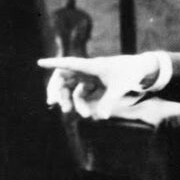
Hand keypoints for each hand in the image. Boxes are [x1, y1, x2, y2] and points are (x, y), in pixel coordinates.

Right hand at [38, 54, 159, 118]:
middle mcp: (86, 70)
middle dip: (57, 90)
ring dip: (72, 101)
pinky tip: (89, 113)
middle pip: (63, 78)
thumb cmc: (129, 73)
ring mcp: (88, 77)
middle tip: (53, 103)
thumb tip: (101, 117)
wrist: (139, 70)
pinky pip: (80, 93)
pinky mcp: (93, 84)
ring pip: (71, 88)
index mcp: (91, 66)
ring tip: (84, 115)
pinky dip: (81, 103)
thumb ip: (108, 101)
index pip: (69, 63)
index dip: (54, 63)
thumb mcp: (119, 87)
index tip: (40, 62)